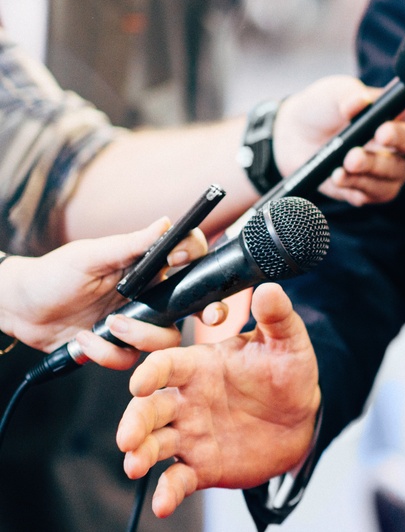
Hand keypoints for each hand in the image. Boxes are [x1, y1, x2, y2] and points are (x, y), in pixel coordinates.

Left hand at [0, 219, 216, 367]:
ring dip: (141, 336)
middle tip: (208, 317)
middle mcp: (149, 295)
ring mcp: (137, 323)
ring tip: (107, 326)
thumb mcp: (89, 257)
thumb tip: (165, 222)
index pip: (189, 257)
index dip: (197, 258)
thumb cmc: (52, 275)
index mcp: (147, 267)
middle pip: (192, 306)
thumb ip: (130, 245)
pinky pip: (130, 359)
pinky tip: (84, 340)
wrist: (19, 310)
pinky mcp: (119, 347)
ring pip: (166, 339)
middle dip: (207, 312)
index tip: (182, 259)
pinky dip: (106, 353)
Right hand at [117, 283, 320, 517]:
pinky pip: (177, 479)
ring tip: (135, 464)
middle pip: (148, 408)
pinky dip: (167, 491)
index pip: (166, 364)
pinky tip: (163, 503)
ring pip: (154, 443)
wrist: (301, 420)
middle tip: (127, 436)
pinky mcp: (199, 465)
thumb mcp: (288, 344)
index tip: (140, 382)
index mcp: (200, 366)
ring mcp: (190, 434)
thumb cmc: (287, 375)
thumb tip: (269, 288)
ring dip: (140, 453)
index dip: (150, 372)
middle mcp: (186, 400)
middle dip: (133, 421)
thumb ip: (277, 318)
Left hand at [273, 75, 404, 204]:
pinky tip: (338, 176)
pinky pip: (377, 193)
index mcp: (402, 111)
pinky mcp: (371, 189)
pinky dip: (358, 185)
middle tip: (379, 133)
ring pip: (398, 173)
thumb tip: (360, 103)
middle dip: (401, 138)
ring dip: (374, 166)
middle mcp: (403, 141)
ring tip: (347, 159)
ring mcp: (390, 167)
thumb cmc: (321, 108)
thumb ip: (349, 95)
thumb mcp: (333, 93)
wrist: (291, 135)